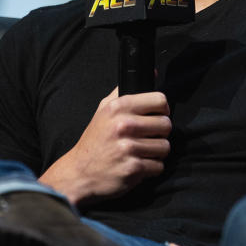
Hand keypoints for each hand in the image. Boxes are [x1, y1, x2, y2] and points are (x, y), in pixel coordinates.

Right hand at [39, 87, 171, 205]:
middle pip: (166, 124)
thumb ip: (125, 91)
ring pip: (165, 147)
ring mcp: (129, 148)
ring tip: (142, 152)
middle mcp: (124, 125)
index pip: (160, 100)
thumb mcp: (104, 109)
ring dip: (156, 152)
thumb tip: (151, 73)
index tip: (157, 116)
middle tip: (148, 137)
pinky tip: (138, 165)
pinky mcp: (133, 168)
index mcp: (118, 107)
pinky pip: (158, 166)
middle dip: (160, 133)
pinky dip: (151, 168)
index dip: (162, 109)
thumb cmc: (95, 140)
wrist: (79, 171)